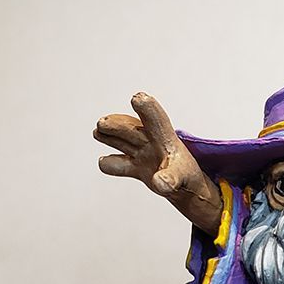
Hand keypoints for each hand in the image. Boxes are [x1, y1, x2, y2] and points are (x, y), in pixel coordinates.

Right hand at [94, 93, 221, 233]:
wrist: (184, 185)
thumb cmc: (186, 175)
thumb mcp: (182, 177)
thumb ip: (171, 179)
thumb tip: (160, 183)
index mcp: (166, 138)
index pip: (156, 118)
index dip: (147, 108)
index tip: (138, 98)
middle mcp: (150, 141)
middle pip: (130, 128)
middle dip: (117, 124)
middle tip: (102, 124)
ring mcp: (140, 152)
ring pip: (120, 139)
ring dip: (108, 135)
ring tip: (98, 131)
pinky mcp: (134, 166)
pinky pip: (117, 163)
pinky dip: (109, 164)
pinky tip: (104, 162)